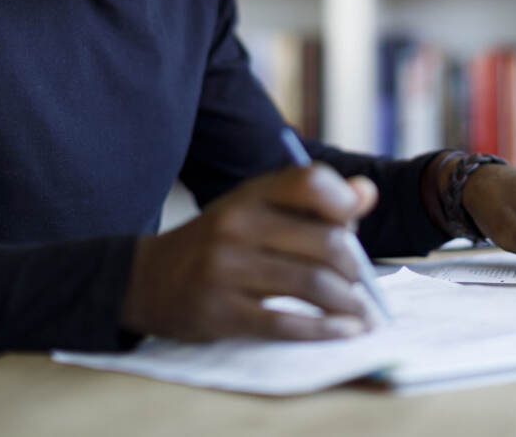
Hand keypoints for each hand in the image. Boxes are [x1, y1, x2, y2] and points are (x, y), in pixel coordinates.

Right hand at [120, 164, 377, 341]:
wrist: (148, 279)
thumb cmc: (220, 242)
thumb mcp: (256, 209)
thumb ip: (312, 202)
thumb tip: (367, 193)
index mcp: (252, 194)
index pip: (310, 182)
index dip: (344, 203)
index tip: (355, 227)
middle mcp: (238, 225)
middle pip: (325, 242)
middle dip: (354, 269)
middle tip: (362, 284)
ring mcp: (226, 268)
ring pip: (311, 284)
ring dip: (348, 303)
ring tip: (361, 314)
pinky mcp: (220, 311)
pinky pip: (285, 323)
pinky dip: (324, 331)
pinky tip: (343, 332)